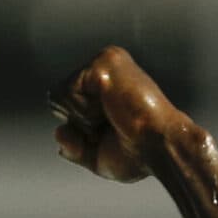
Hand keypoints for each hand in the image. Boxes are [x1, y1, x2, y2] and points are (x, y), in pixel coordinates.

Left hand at [48, 46, 197, 182]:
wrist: (161, 149)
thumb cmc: (139, 155)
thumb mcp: (97, 156)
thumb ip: (74, 147)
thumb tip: (58, 133)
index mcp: (107, 84)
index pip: (64, 103)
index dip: (79, 129)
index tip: (112, 133)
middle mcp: (106, 67)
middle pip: (57, 97)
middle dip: (78, 123)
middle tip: (113, 126)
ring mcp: (105, 61)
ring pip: (59, 94)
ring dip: (82, 118)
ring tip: (115, 117)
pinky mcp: (104, 62)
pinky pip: (66, 91)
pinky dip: (83, 111)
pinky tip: (111, 109)